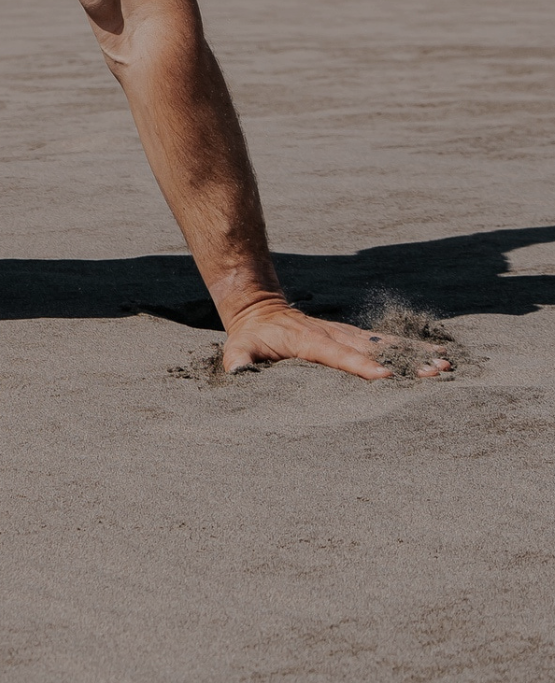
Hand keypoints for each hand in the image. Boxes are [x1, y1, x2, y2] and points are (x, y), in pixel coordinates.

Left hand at [221, 298, 450, 382]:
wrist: (259, 306)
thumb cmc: (251, 336)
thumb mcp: (239, 346)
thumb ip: (240, 359)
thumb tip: (237, 372)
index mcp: (309, 342)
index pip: (338, 355)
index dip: (360, 365)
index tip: (385, 375)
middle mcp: (334, 335)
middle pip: (372, 349)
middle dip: (404, 361)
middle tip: (435, 371)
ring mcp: (346, 335)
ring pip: (385, 344)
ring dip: (414, 354)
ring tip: (445, 365)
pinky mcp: (353, 337)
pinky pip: (385, 344)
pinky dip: (411, 350)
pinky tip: (438, 357)